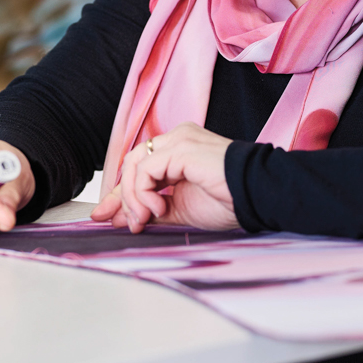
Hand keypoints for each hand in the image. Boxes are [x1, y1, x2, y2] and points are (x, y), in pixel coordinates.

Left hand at [91, 123, 237, 232]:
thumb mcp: (180, 210)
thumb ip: (151, 210)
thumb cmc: (228, 201)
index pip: (139, 167)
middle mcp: (176, 139)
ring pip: (134, 165)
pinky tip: (157, 208)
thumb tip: (121, 219)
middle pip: (131, 163)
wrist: (255, 196)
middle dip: (120, 196)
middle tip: (122, 223)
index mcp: (179, 149)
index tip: (107, 218)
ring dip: (133, 198)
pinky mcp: (180, 148)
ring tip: (145, 220)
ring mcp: (178, 140)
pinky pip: (145, 169)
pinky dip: (143, 192)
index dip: (121, 194)